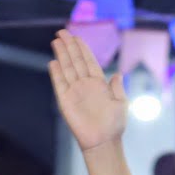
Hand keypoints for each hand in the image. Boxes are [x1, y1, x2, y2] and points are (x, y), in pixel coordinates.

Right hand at [48, 30, 128, 150]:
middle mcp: (85, 85)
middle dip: (69, 46)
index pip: (88, 60)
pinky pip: (59, 84)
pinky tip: (53, 62)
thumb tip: (117, 74)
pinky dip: (56, 74)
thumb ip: (118, 88)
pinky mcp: (66, 102)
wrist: (103, 143)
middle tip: (62, 31)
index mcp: (99, 83)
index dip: (82, 48)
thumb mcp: (121, 104)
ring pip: (66, 69)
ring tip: (55, 41)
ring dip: (61, 55)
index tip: (76, 36)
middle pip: (75, 61)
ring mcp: (75, 92)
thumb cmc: (114, 125)